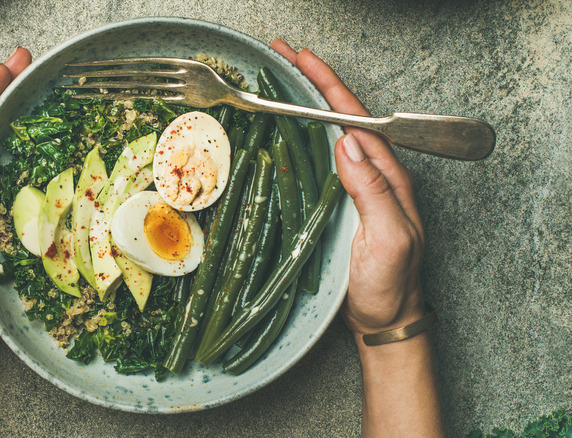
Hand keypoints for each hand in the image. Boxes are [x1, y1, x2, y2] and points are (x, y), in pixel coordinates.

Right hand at [270, 40, 425, 334]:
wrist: (387, 319)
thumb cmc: (391, 285)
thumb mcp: (389, 239)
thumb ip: (373, 191)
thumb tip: (347, 144)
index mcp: (389, 177)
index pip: (357, 120)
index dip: (330, 87)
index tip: (304, 60)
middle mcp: (374, 175)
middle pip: (343, 117)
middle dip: (314, 83)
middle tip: (283, 57)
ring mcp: (357, 188)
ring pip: (331, 134)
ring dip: (307, 104)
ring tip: (281, 81)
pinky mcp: (340, 202)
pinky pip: (321, 160)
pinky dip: (304, 136)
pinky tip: (289, 130)